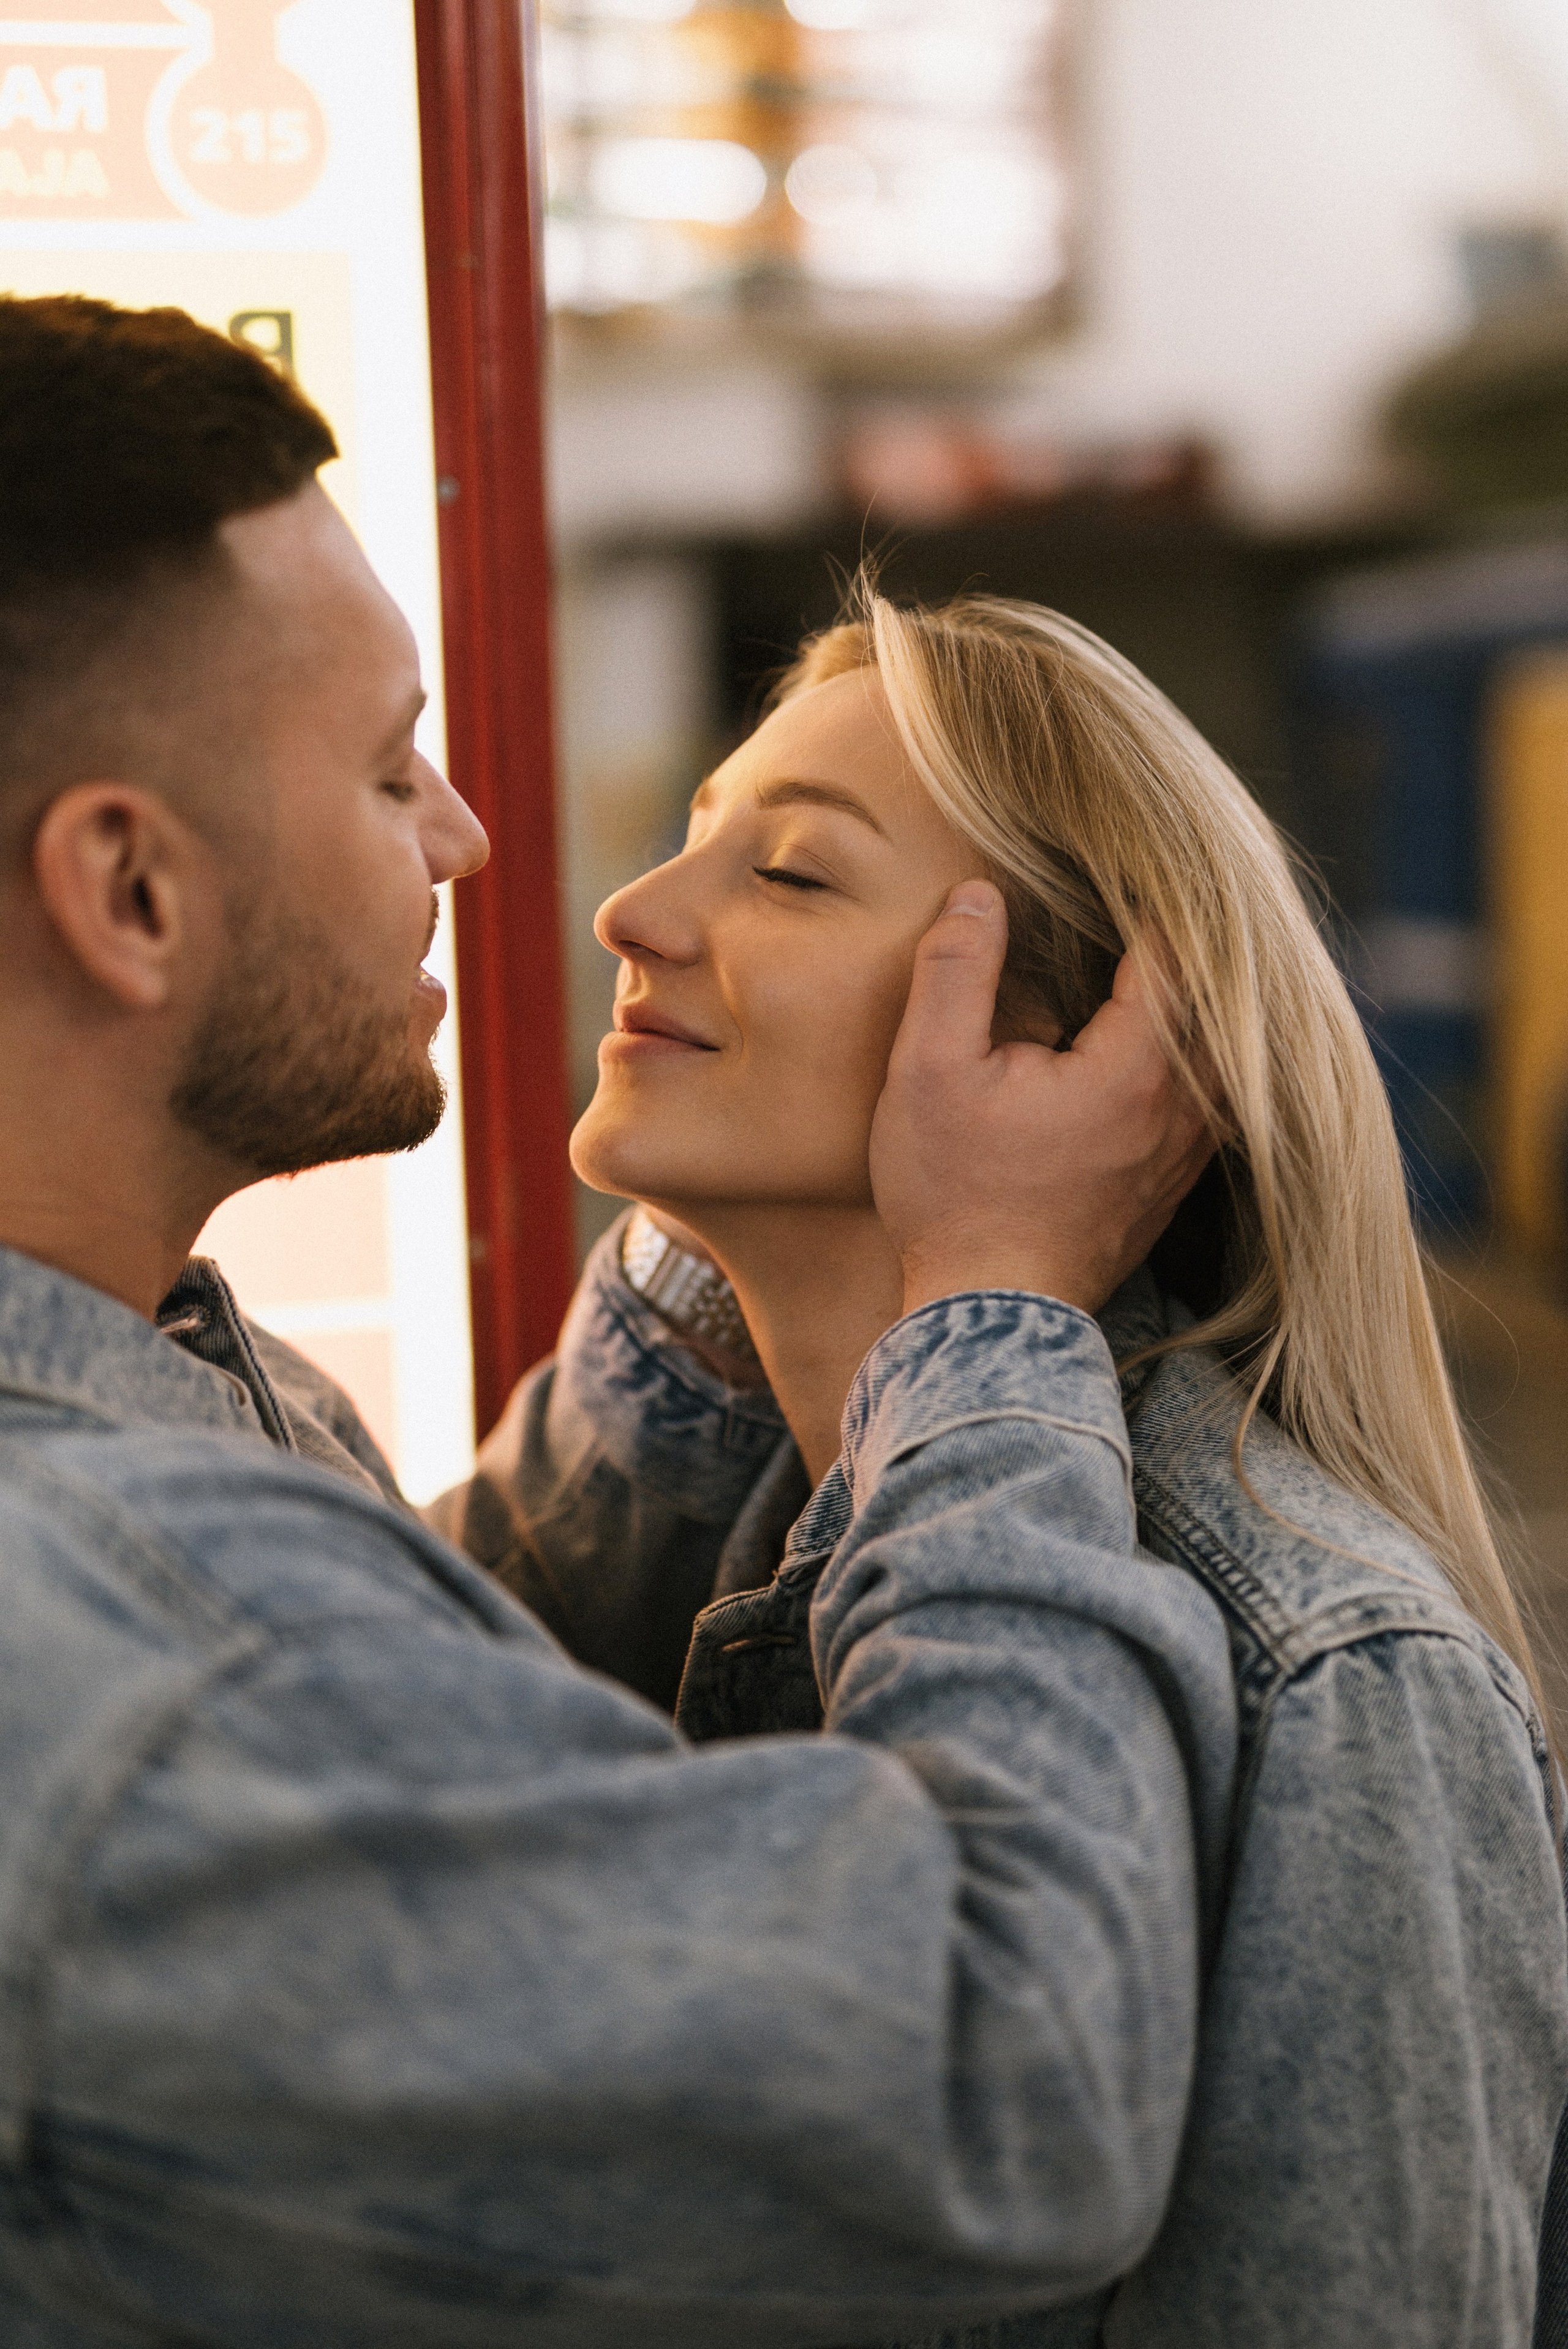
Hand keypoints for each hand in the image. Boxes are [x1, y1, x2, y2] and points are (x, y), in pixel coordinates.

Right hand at [870, 881, 1215, 1317]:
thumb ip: (955, 972)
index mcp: (1136, 1068)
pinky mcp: (1172, 1186)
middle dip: (1185, 952)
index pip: (1175, 953)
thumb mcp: (928, 1071)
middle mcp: (1183, 1110)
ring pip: (1223, 1057)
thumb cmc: (955, 1196)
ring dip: (1195, 1010)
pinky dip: (1191, 1062)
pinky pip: (1210, 1103)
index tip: (1112, 873)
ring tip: (1152, 972)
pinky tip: (1149, 1048)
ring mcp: (1185, 1155)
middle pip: (1218, 1002)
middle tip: (1146, 907)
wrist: (989, 1317)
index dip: (1147, 903)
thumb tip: (980, 894)